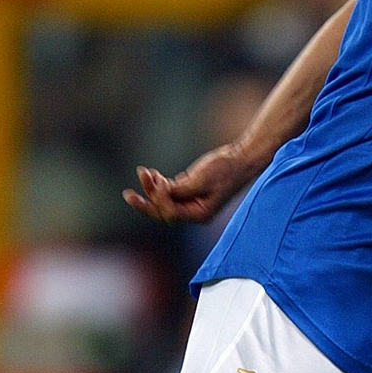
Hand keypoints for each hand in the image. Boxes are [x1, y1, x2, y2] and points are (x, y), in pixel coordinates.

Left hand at [123, 142, 262, 223]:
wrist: (243, 158)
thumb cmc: (226, 169)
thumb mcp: (202, 179)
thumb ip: (180, 189)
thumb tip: (159, 192)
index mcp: (200, 214)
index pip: (170, 213)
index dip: (159, 199)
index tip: (156, 180)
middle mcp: (195, 212)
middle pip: (164, 212)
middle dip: (147, 200)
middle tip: (128, 195)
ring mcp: (193, 202)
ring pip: (166, 201)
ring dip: (153, 188)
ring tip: (144, 173)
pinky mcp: (192, 191)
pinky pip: (171, 192)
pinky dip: (161, 184)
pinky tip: (154, 174)